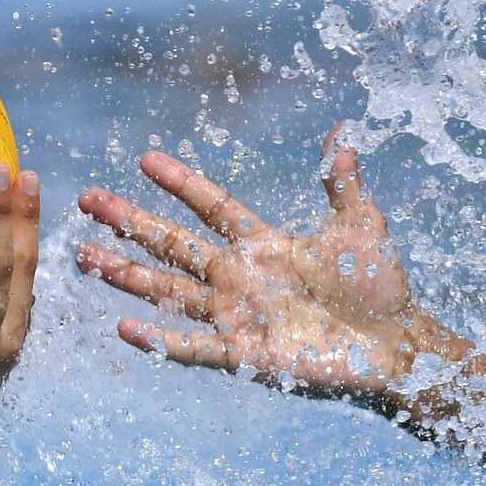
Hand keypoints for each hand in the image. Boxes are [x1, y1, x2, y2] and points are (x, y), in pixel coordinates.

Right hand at [77, 122, 473, 399]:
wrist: (399, 348)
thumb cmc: (381, 287)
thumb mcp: (362, 225)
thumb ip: (342, 182)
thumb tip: (344, 130)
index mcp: (264, 244)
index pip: (211, 206)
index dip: (180, 183)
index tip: (145, 158)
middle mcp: (239, 277)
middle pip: (172, 244)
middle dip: (129, 222)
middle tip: (88, 199)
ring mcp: (237, 316)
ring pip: (168, 290)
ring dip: (127, 274)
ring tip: (86, 257)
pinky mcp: (245, 355)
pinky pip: (193, 347)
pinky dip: (159, 340)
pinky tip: (124, 326)